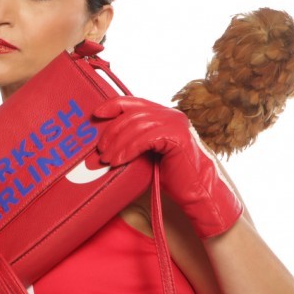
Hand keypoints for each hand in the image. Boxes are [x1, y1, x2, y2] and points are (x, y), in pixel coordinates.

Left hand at [94, 96, 242, 238]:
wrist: (198, 192)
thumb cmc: (172, 176)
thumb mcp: (148, 152)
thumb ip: (134, 139)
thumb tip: (104, 139)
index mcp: (164, 114)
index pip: (133, 102)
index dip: (112, 105)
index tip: (95, 115)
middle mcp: (171, 114)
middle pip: (131, 114)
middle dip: (112, 132)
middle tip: (100, 151)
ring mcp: (175, 123)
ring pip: (136, 125)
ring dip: (118, 144)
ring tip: (107, 160)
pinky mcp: (177, 136)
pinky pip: (145, 138)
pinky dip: (129, 149)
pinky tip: (119, 161)